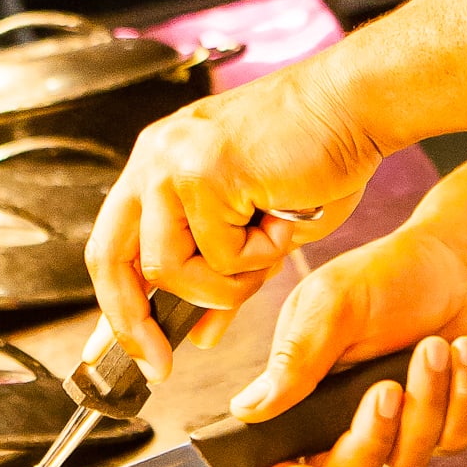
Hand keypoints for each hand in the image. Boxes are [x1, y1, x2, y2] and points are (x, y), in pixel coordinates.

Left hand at [85, 59, 378, 377]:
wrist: (355, 106)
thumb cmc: (315, 157)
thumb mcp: (254, 229)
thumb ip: (220, 277)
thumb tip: (200, 334)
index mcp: (157, 164)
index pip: (111, 246)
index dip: (119, 308)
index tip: (142, 352)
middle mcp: (154, 158)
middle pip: (112, 260)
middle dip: (134, 322)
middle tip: (161, 361)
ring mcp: (174, 161)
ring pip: (170, 268)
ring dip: (224, 284)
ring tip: (268, 251)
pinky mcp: (206, 171)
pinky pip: (221, 254)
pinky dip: (261, 255)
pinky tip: (284, 218)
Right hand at [233, 221, 466, 466]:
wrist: (458, 259)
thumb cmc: (386, 276)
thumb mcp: (332, 302)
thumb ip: (296, 357)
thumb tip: (247, 408)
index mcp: (306, 398)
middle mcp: (349, 424)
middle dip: (369, 441)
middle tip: (386, 389)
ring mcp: (402, 430)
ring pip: (407, 461)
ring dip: (425, 399)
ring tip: (433, 345)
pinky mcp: (449, 425)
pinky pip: (456, 438)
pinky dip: (464, 392)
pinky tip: (461, 349)